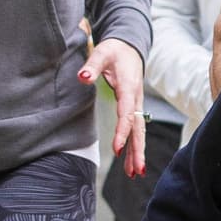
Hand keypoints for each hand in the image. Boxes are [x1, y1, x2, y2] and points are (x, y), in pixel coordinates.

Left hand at [85, 36, 147, 173]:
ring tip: (135, 173)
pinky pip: (135, 129)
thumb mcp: (103, 52)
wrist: (130, 46)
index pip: (127, 114)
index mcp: (130, 87)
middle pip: (138, 128)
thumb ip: (92, 65)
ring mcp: (137, 105)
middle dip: (137, 150)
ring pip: (139, 132)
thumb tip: (82, 77)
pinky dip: (134, 146)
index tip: (117, 150)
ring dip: (137, 152)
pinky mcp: (134, 108)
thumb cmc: (115, 50)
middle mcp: (136, 99)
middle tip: (136, 171)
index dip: (122, 132)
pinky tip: (131, 162)